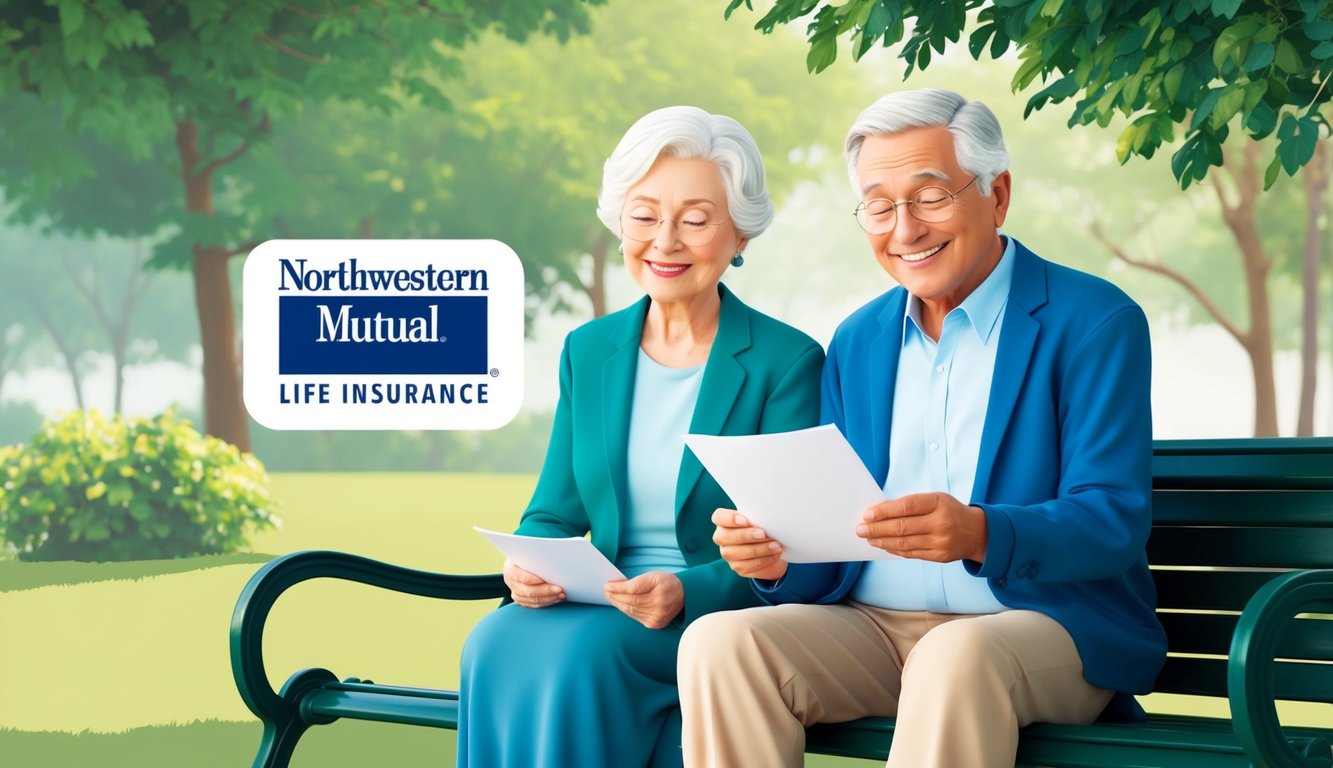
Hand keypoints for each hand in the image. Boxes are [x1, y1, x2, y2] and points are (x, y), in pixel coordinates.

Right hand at [503, 559, 564, 608]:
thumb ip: (536, 556)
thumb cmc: (526, 554)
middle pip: (528, 591)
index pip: (521, 576)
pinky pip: (533, 604)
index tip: (546, 579)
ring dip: (548, 598)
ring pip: (532, 600)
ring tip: (561, 594)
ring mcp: (515, 592)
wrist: (520, 561)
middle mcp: (510, 582)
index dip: (534, 579)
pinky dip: (546, 602)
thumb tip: (551, 557)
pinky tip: (556, 598)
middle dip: (545, 591)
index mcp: (510, 569)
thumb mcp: (528, 551)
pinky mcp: (521, 599)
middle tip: (559, 589)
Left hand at [604, 572, 683, 628]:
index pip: (633, 590)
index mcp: (660, 591)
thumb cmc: (666, 582)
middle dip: (615, 596)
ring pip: (631, 610)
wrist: (684, 595)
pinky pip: (635, 617)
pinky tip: (620, 604)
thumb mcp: (654, 575)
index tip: (607, 585)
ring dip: (618, 604)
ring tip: (610, 597)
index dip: (618, 588)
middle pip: (631, 602)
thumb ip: (636, 581)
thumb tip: (616, 585)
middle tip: (605, 591)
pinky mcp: (655, 624)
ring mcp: (657, 617)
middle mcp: (659, 606)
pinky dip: (626, 610)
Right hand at [711, 508, 787, 580]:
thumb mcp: (760, 519)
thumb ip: (758, 517)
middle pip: (725, 537)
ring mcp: (728, 554)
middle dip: (745, 535)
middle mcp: (722, 538)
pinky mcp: (738, 567)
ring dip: (759, 549)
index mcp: (724, 521)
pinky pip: (748, 565)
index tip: (745, 521)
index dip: (729, 519)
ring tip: (775, 545)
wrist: (772, 547)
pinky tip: (775, 554)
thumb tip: (767, 518)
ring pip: (737, 553)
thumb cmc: (763, 527)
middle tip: (763, 534)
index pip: (718, 517)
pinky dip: (764, 560)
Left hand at [856, 492, 987, 562]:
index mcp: (939, 503)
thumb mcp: (935, 500)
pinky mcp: (939, 557)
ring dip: (882, 541)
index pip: (906, 506)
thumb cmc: (949, 511)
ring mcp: (941, 542)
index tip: (867, 515)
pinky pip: (911, 553)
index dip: (884, 511)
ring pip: (904, 543)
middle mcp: (941, 523)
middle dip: (877, 529)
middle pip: (902, 527)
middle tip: (860, 529)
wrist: (977, 532)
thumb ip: (911, 505)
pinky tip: (884, 545)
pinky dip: (894, 549)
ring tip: (868, 538)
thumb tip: (880, 512)